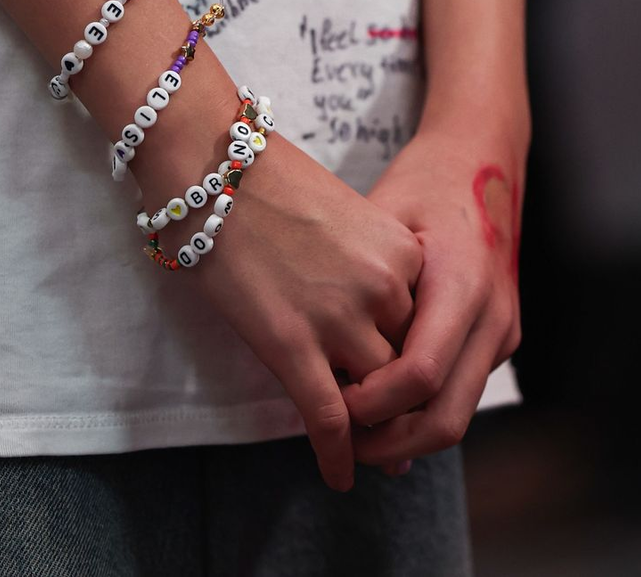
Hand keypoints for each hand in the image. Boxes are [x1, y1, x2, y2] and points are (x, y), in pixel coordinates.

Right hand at [184, 132, 423, 492]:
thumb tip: (368, 311)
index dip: (415, 359)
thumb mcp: (345, 217)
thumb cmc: (268, 181)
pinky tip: (338, 476)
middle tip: (398, 430)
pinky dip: (336, 456)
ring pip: (375, 398)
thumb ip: (368, 264)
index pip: (426, 327)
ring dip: (372, 430)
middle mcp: (383, 289)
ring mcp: (338, 319)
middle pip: (406, 365)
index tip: (410, 383)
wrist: (214, 165)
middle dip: (401, 400)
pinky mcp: (291, 344)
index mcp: (403, 254)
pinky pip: (328, 419)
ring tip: (369, 454)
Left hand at [340, 126, 524, 472]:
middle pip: (447, 415)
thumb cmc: (425, 180)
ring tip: (354, 433)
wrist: (484, 158)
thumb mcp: (383, 216)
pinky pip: (462, 388)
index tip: (331, 403)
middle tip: (340, 444)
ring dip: (408, 433)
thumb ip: (360, 280)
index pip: (420, 373)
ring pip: (458, 410)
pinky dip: (424, 406)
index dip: (374, 402)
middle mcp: (492, 315)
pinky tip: (381, 402)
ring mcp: (502, 329)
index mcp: (462, 281)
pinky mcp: (500, 336)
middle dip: (391, 440)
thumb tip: (314, 341)